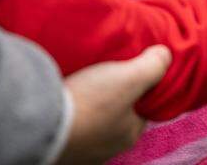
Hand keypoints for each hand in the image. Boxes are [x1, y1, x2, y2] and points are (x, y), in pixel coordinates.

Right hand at [55, 45, 172, 163]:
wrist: (40, 124)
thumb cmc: (90, 103)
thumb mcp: (131, 77)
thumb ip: (154, 65)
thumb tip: (166, 56)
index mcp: (130, 133)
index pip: (143, 106)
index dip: (141, 86)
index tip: (130, 68)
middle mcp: (108, 147)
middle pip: (117, 114)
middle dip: (112, 96)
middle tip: (102, 73)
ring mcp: (82, 150)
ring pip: (92, 121)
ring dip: (89, 104)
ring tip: (81, 83)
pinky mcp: (59, 146)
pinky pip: (70, 125)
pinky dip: (70, 113)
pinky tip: (64, 97)